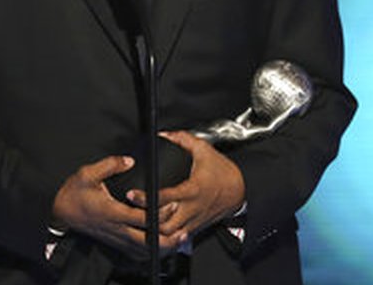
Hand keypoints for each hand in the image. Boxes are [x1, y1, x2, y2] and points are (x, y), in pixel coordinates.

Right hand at [52, 155, 183, 259]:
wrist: (61, 213)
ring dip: (162, 246)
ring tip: (178, 238)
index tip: (173, 204)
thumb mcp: (87, 174)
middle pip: (147, 240)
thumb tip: (129, 161)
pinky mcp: (116, 241)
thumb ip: (110, 165)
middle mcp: (117, 228)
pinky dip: (151, 250)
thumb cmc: (74, 194)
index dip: (160, 213)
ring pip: (143, 249)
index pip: (142, 217)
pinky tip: (161, 244)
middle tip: (183, 230)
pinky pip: (136, 251)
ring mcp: (117, 237)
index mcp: (113, 212)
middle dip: (167, 238)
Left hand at [129, 131, 245, 243]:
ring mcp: (194, 220)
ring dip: (155, 230)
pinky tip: (156, 229)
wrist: (241, 190)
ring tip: (141, 220)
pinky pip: (178, 238)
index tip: (132, 194)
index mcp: (193, 189)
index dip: (146, 198)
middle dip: (147, 219)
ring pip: (170, 235)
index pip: (165, 198)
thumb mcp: (204, 150)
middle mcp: (192, 208)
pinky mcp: (196, 227)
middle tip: (131, 211)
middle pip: (164, 223)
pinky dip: (166, 236)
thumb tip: (165, 134)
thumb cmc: (223, 172)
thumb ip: (183, 139)